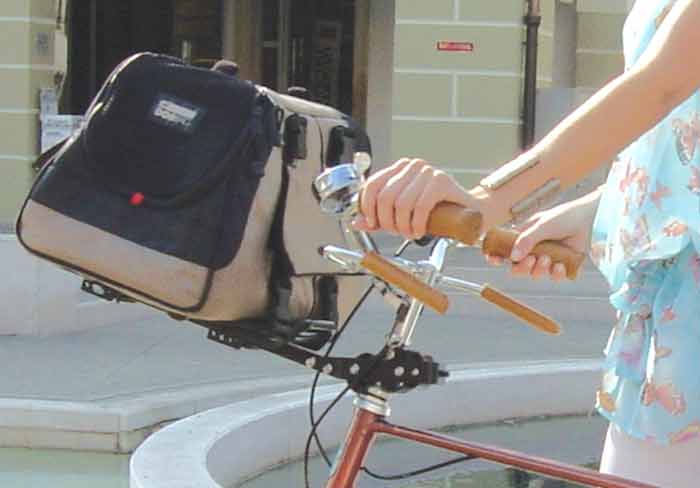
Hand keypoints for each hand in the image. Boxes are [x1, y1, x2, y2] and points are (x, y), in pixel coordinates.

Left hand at [352, 158, 472, 238]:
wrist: (473, 212)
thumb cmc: (438, 212)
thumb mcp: (403, 215)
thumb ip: (380, 217)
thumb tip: (357, 222)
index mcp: (399, 169)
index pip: (372, 185)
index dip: (367, 207)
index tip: (373, 223)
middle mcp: (413, 166)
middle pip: (385, 197)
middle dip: (387, 221)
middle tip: (397, 232)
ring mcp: (428, 172)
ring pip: (402, 203)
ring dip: (403, 226)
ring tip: (410, 233)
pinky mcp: (442, 182)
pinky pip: (420, 206)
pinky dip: (417, 224)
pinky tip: (419, 231)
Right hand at [486, 191, 599, 280]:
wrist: (592, 219)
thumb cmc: (565, 216)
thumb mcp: (542, 225)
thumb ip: (526, 240)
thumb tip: (513, 256)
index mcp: (525, 237)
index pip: (505, 249)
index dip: (497, 256)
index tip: (493, 260)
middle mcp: (535, 249)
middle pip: (518, 268)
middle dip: (522, 268)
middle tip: (530, 260)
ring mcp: (549, 258)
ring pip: (535, 274)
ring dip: (539, 269)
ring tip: (548, 259)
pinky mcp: (564, 265)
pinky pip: (554, 277)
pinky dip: (555, 274)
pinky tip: (560, 265)